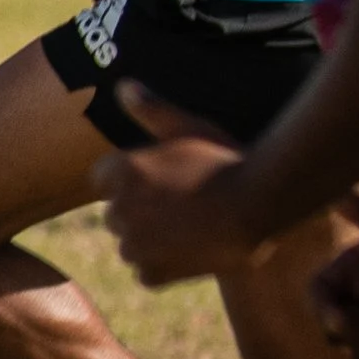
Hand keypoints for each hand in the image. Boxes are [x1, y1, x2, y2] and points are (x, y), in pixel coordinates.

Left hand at [92, 83, 254, 288]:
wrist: (257, 206)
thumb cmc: (225, 159)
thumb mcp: (188, 126)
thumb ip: (151, 108)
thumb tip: (123, 86)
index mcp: (122, 171)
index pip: (101, 178)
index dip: (128, 179)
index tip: (157, 180)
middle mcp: (120, 209)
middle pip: (114, 214)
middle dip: (137, 211)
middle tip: (179, 203)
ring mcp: (135, 245)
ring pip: (129, 245)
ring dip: (148, 241)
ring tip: (187, 226)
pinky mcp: (153, 273)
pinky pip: (145, 272)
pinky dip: (162, 267)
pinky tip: (191, 249)